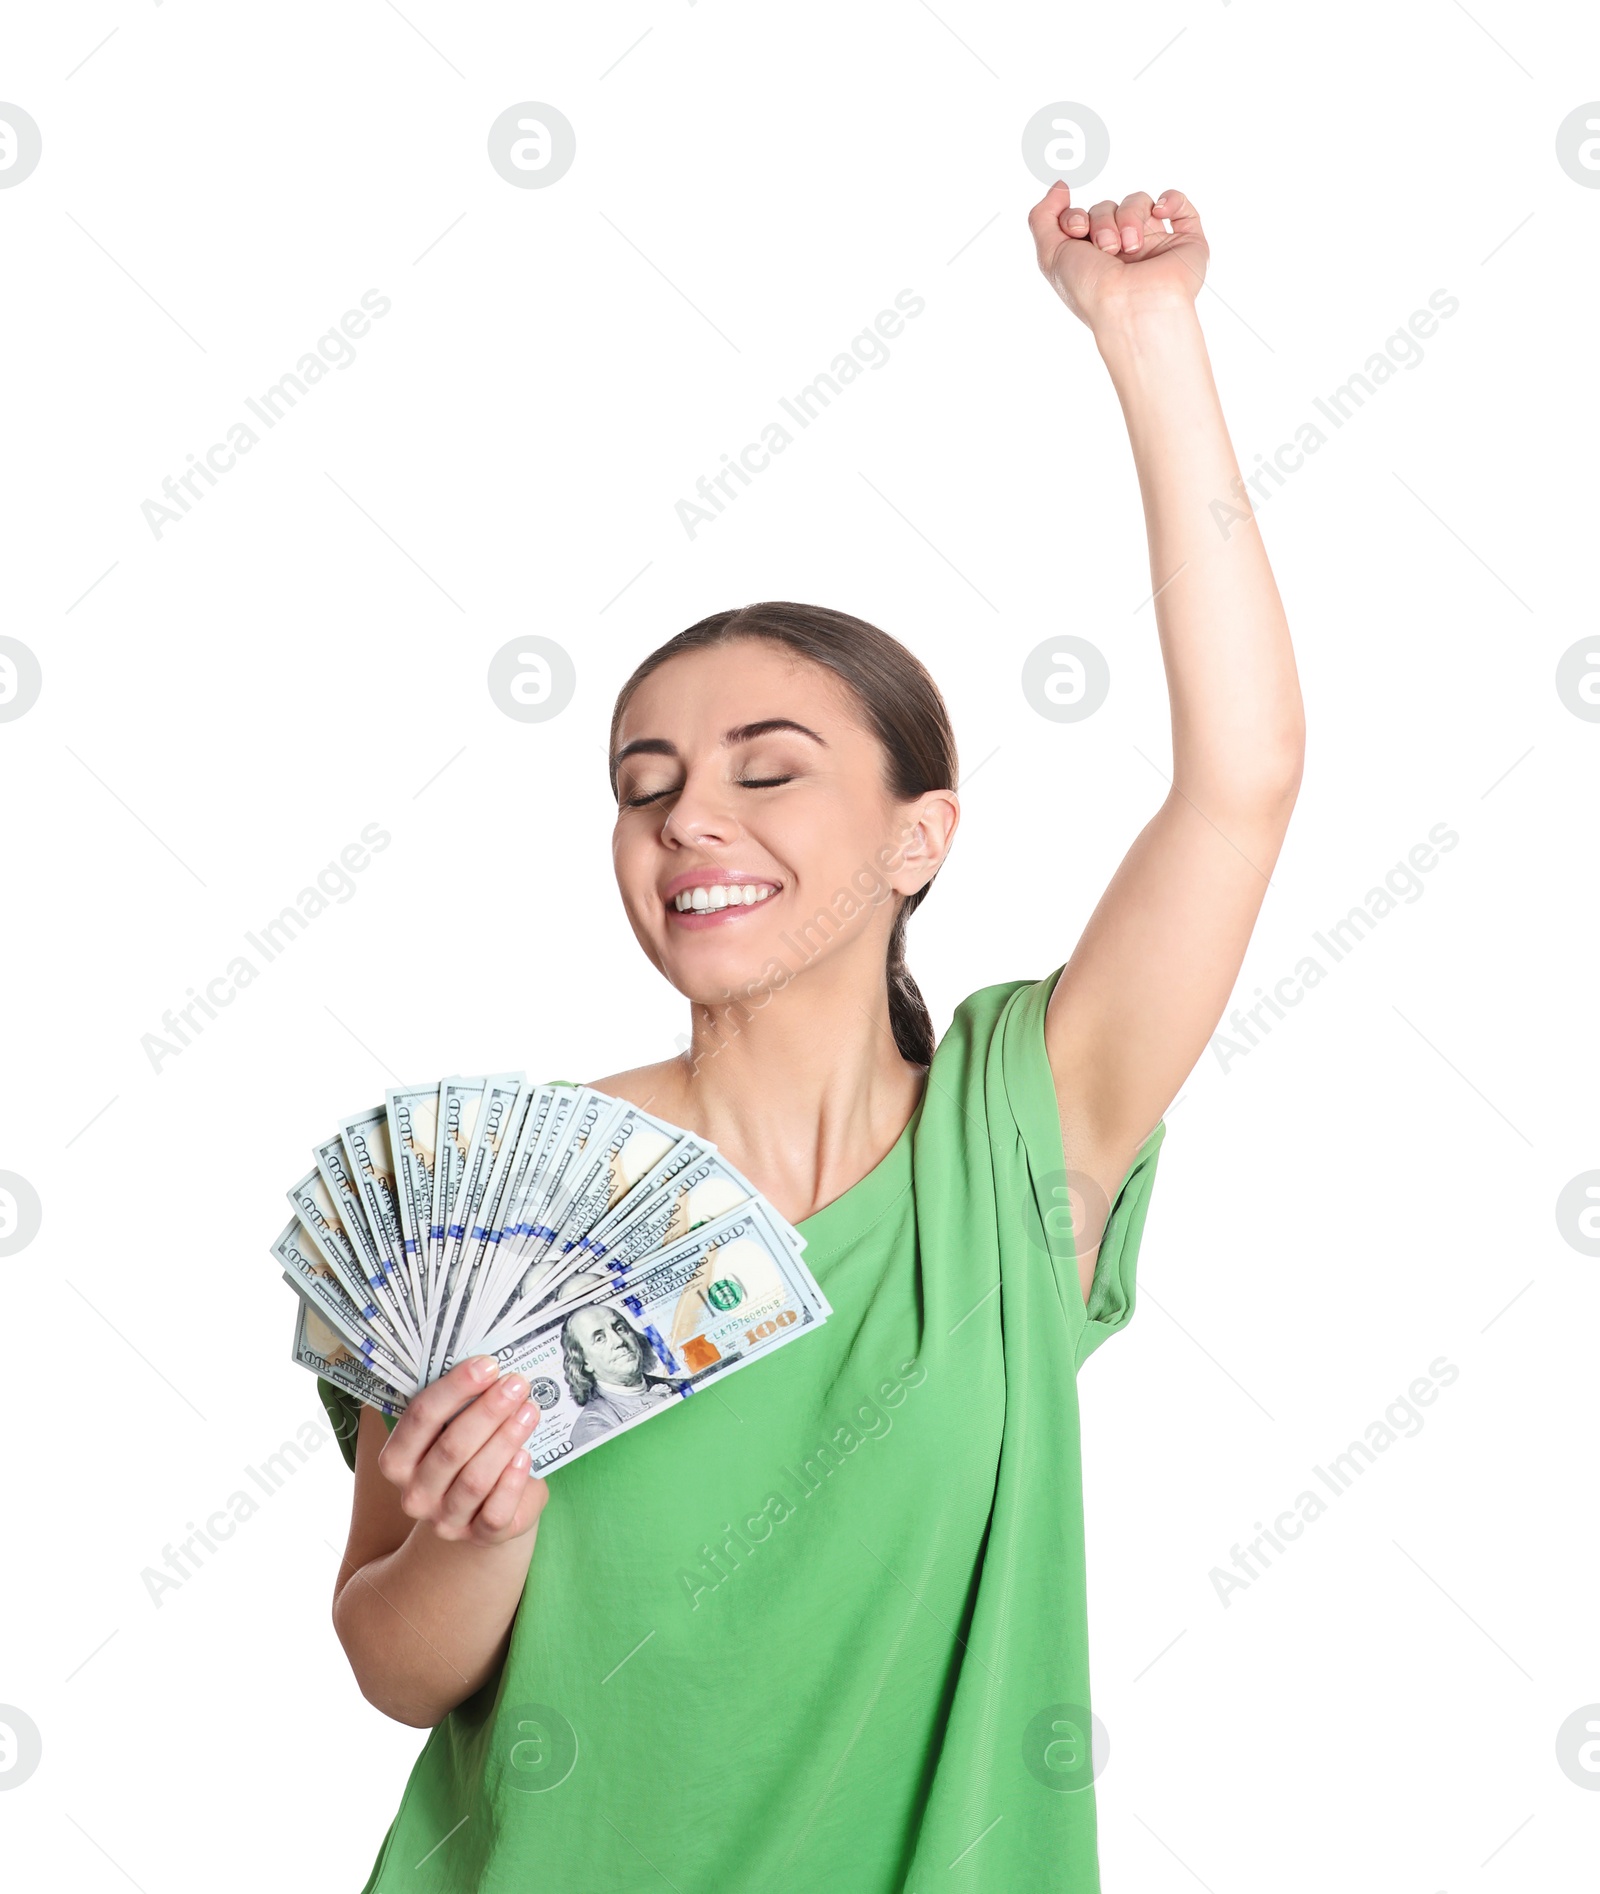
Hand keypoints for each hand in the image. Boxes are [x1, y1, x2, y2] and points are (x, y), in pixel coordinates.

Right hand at [377, 1355, 548, 1545]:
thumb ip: (457, 1402)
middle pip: (451, 1448)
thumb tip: (486, 1363)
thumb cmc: (469, 1452)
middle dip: (487, 1411)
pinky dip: (512, 1482)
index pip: (420, 1418)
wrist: (488, 1504)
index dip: (455, 1388)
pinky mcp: (480, 1536)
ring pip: (475, 1478)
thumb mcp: (453, 1427)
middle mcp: (416, 1495)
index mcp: (398, 1461)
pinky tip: (526, 1454)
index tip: (488, 1364)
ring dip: (505, 1439)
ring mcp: (446, 1520)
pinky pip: (495, 1512)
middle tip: (517, 1383)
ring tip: (530, 1410)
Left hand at [1027, 185, 1208, 333]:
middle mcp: (1122, 252)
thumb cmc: (1091, 290)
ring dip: (1129, 217)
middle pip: (1107, 207)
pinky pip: (1178, 204)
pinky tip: (1159, 212)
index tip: (1077, 230)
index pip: (1082, 218)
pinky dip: (1170, 199)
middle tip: (1106, 248)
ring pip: (1137, 202)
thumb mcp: (1050, 256)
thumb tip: (1060, 186)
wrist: (1132, 308)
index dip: (1075, 216)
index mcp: (1092, 259)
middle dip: (1102, 220)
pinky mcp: (1184, 242)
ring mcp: (1154, 245)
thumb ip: (1042, 218)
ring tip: (1130, 247)